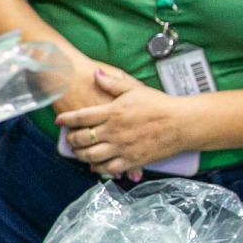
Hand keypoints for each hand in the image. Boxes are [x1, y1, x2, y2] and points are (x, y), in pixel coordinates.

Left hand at [56, 65, 197, 175]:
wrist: (182, 123)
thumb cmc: (160, 104)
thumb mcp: (135, 88)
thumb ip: (113, 82)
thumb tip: (95, 74)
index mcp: (112, 112)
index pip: (81, 117)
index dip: (67, 119)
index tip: (60, 121)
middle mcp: (113, 131)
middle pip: (82, 139)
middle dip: (71, 139)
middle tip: (70, 138)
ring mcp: (121, 148)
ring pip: (91, 156)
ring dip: (81, 155)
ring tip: (79, 152)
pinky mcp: (131, 160)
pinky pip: (108, 168)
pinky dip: (98, 168)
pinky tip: (95, 165)